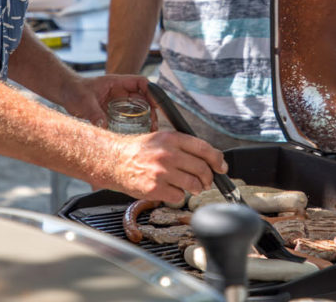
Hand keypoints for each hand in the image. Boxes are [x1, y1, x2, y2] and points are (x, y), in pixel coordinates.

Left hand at [60, 74, 158, 128]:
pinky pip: (128, 116)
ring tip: (150, 130)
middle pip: (143, 97)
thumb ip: (94, 113)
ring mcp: (117, 100)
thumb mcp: (84, 101)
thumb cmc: (74, 90)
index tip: (156, 105)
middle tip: (154, 124)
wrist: (64, 92)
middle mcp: (120, 90)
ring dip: (145, 117)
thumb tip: (104, 126)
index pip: (141, 83)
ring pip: (137, 107)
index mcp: (117, 82)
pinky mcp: (113, 110)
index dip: (152, 92)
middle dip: (152, 109)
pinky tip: (136, 133)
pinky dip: (134, 123)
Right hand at [102, 130, 227, 203]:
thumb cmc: (138, 150)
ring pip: (193, 185)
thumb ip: (183, 146)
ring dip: (195, 188)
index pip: (204, 149)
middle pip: (202, 169)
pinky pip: (179, 197)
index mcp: (172, 138)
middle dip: (208, 178)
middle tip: (205, 181)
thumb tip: (208, 158)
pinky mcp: (155, 189)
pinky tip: (170, 190)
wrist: (113, 160)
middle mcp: (168, 154)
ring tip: (191, 187)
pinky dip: (178, 196)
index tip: (221, 167)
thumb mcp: (161, 139)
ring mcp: (162, 172)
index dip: (217, 159)